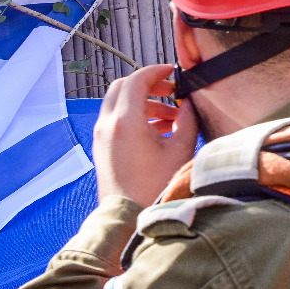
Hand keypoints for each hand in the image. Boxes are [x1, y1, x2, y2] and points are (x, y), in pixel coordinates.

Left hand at [93, 64, 199, 206]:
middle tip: (169, 90)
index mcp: (126, 120)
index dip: (157, 71)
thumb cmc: (154, 187)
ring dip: (142, 102)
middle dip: (147, 84)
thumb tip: (188, 104)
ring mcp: (102, 136)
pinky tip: (157, 131)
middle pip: (123, 87)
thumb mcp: (180, 150)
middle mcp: (108, 124)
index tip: (172, 72)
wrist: (128, 217)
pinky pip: (116, 120)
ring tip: (170, 117)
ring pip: (119, 103)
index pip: (137, 80)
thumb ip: (187, 120)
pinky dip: (133, 116)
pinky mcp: (102, 147)